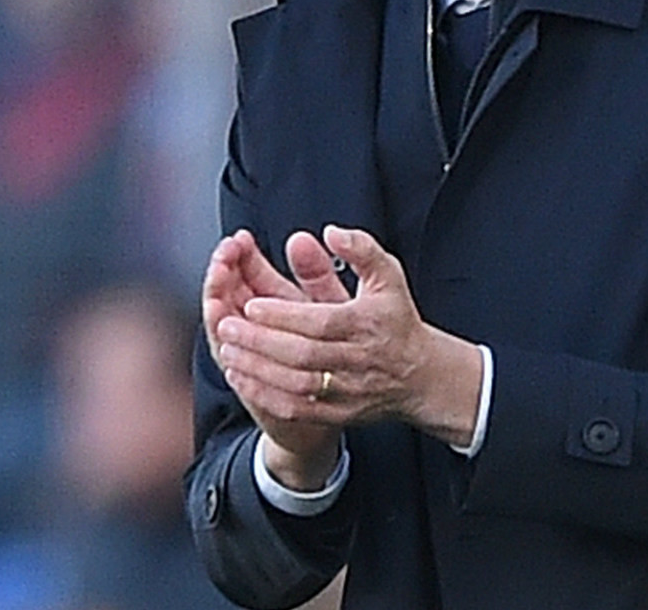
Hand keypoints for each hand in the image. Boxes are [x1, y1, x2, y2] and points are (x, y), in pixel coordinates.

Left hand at [219, 225, 483, 450]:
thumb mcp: (388, 276)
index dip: (283, 315)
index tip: (251, 304)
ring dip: (257, 369)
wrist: (420, 375)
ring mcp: (349, 391)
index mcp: (367, 324)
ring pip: (296, 385)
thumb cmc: (396, 320)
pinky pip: (297, 410)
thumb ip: (361, 249)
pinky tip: (242, 379)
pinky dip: (266, 396)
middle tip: (227, 325)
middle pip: (303, 355)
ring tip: (228, 350)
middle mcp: (358, 361)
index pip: (320, 322)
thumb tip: (330, 232)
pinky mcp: (339, 414)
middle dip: (260, 342)